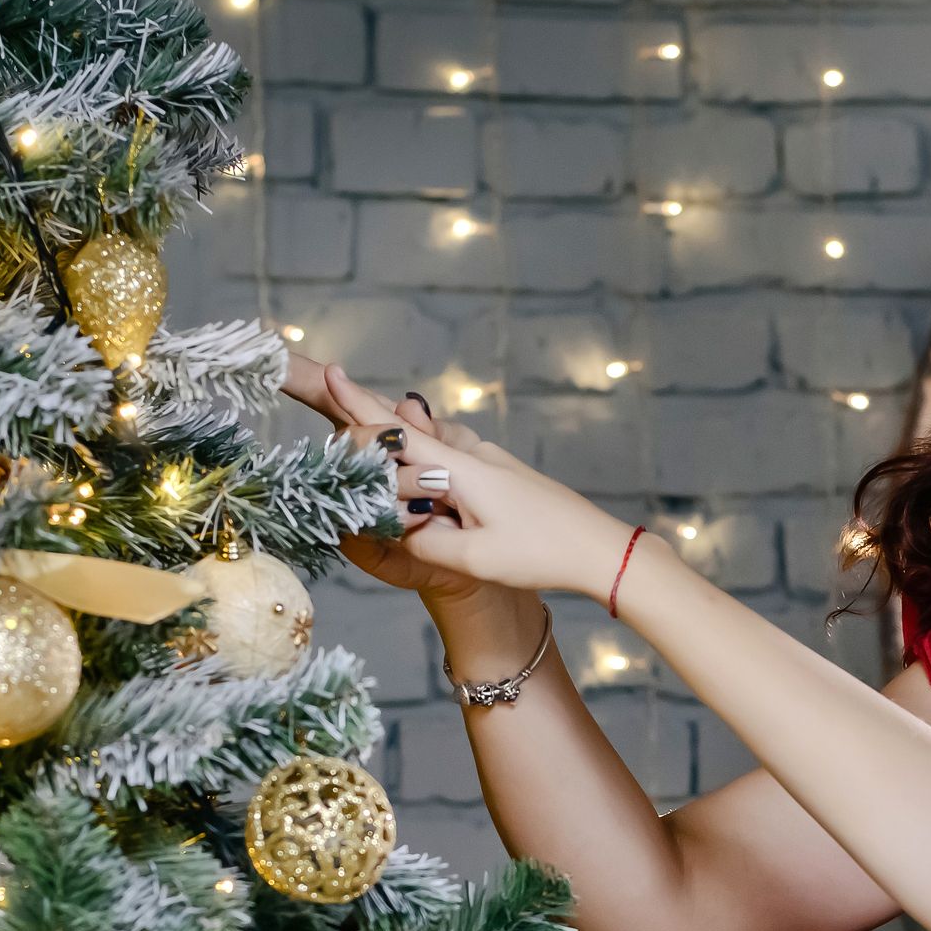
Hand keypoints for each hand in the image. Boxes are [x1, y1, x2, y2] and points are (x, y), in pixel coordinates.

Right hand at [275, 359, 520, 610]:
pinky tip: (423, 470)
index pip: (399, 433)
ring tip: (372, 436)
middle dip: (371, 416)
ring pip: (433, 447)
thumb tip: (396, 530)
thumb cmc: (541, 553)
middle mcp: (474, 455)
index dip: (360, 406)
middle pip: (411, 431)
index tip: (333, 371)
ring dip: (401, 442)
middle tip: (338, 388)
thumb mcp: (474, 559)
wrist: (597, 548)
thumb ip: (426, 543)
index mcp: (462, 469)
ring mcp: (490, 462)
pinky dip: (428, 460)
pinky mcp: (502, 475)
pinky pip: (453, 461)